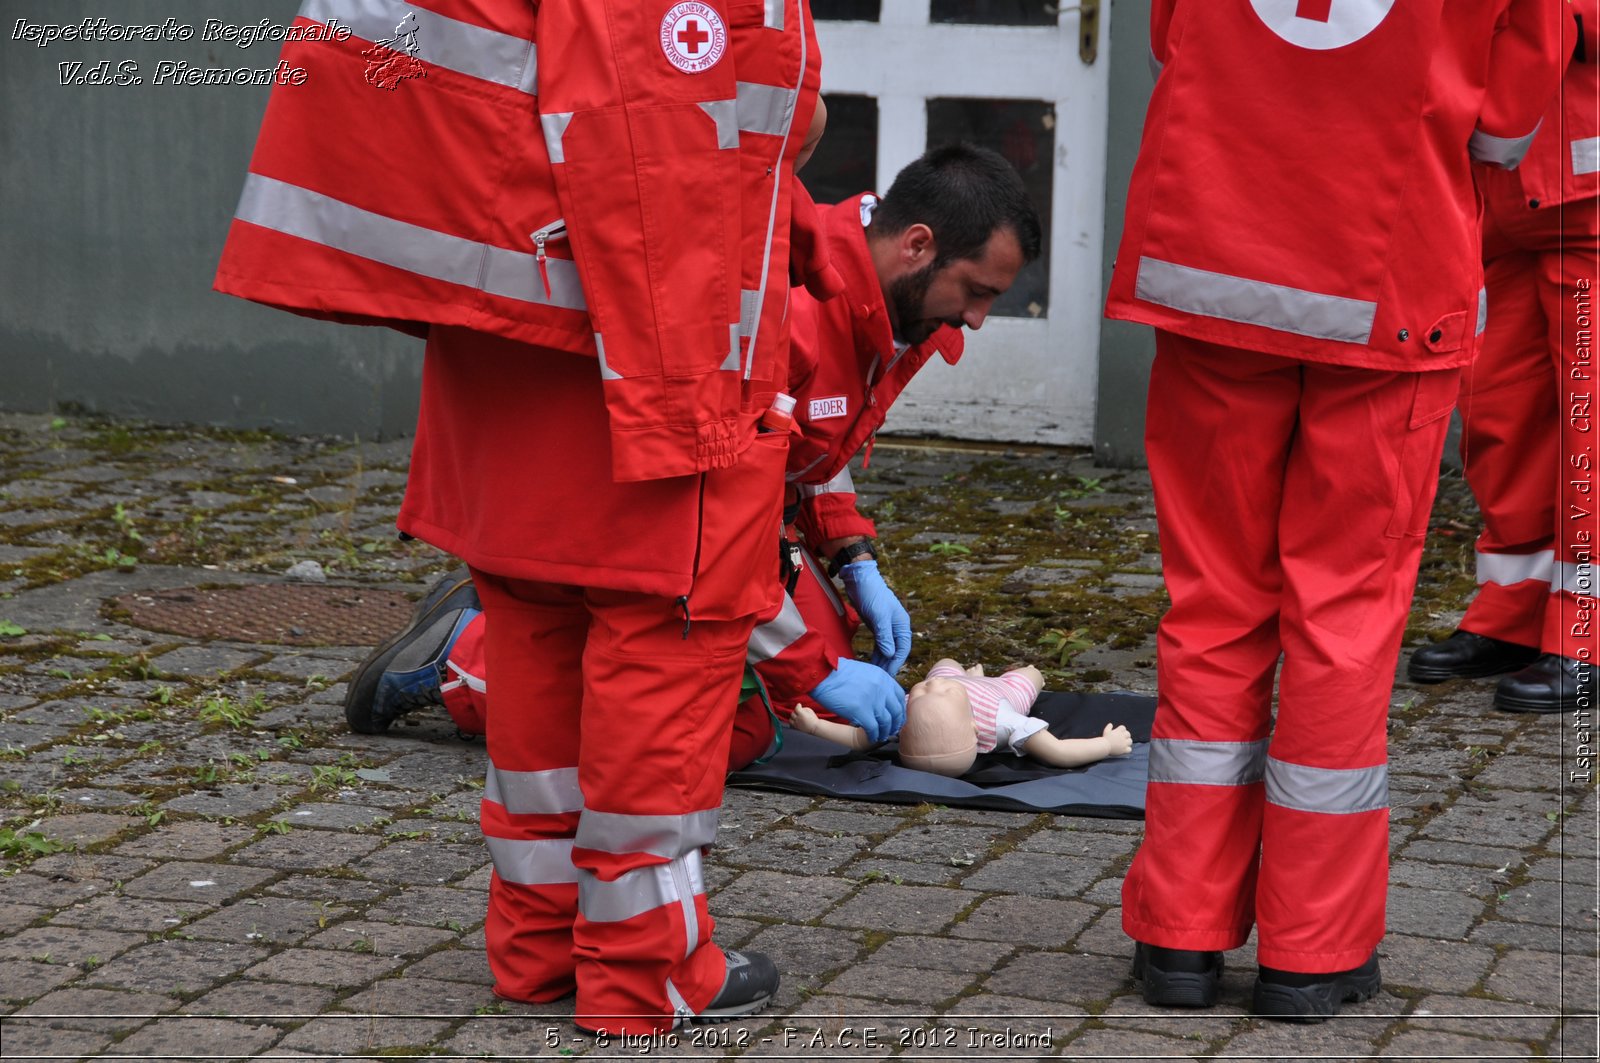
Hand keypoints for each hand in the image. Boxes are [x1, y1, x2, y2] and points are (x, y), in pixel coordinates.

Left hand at [790, 705, 820, 731]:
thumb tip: (799, 708)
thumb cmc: (813, 719)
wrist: (815, 728)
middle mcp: (798, 719)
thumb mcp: (810, 711)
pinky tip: (795, 721)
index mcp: (801, 714)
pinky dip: (792, 722)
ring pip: (790, 719)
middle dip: (795, 711)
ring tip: (796, 716)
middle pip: (792, 713)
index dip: (798, 705)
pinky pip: (791, 724)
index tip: (799, 705)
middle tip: (799, 711)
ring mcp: (796, 724)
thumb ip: (803, 708)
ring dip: (793, 717)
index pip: (796, 708)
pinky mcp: (796, 728)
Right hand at [808, 658, 906, 742]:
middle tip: (891, 730)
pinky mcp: (861, 711)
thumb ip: (875, 683)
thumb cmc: (837, 672)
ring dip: (884, 731)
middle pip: (896, 711)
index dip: (899, 709)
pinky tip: (871, 737)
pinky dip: (873, 735)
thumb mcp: (863, 672)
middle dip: (895, 723)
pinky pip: (873, 728)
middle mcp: (881, 688)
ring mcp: (873, 700)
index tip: (895, 716)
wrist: (823, 672)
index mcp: (882, 677)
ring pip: (886, 722)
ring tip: (880, 736)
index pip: (899, 696)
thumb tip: (879, 697)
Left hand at [838, 559, 912, 674]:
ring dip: (882, 661)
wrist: (860, 580)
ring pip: (887, 648)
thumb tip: (890, 654)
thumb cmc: (872, 594)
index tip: (889, 675)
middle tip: (881, 679)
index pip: (903, 648)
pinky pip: (879, 644)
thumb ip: (884, 635)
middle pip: (895, 650)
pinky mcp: (877, 626)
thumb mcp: (878, 616)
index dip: (896, 662)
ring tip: (876, 674)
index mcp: (902, 624)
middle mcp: (897, 627)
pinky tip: (872, 663)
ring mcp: (887, 627)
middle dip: (889, 664)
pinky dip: (876, 653)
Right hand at [1103, 723, 1133, 757]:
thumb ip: (1108, 727)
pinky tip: (1124, 749)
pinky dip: (1128, 749)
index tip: (1119, 732)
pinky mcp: (1124, 749)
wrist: (1105, 747)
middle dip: (1126, 735)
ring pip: (1130, 741)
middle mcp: (1122, 736)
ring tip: (1124, 743)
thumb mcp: (1106, 731)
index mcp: (1118, 731)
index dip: (1121, 729)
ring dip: (1128, 742)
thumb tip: (1111, 724)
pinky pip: (1129, 749)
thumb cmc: (1105, 739)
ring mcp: (1124, 743)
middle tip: (1122, 738)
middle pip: (1128, 734)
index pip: (1123, 728)